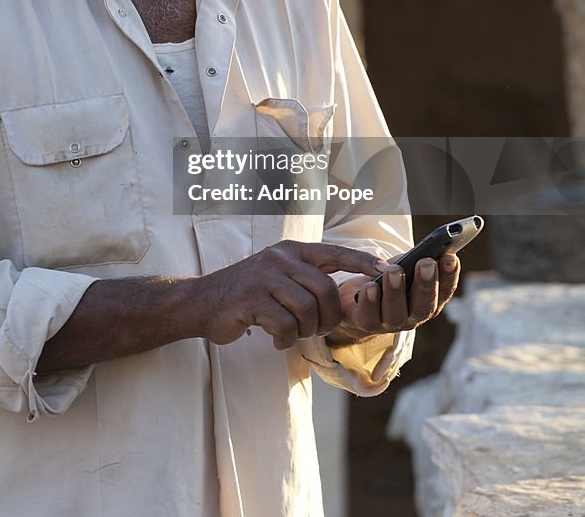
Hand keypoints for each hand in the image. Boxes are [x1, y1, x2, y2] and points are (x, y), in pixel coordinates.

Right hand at [194, 240, 388, 349]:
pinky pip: (285, 326)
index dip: (364, 263)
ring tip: (293, 333)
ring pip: (307, 309)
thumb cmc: (248, 293)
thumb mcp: (278, 274)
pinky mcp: (251, 300)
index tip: (390, 271)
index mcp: (291, 251)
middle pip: (326, 288)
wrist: (202, 302)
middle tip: (318, 329)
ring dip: (306, 330)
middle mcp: (280, 258)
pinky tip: (274, 339)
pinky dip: (285, 339)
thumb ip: (307, 278)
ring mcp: (264, 277)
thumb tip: (344, 295)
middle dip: (329, 316)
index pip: (336, 252)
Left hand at [324, 253, 460, 346]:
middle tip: (426, 263)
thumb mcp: (400, 264)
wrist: (357, 296)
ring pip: (396, 312)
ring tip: (394, 270)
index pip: (444, 291)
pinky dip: (370, 301)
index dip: (450, 276)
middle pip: (424, 306)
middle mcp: (413, 316)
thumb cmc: (385, 277)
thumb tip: (414, 257)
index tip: (451, 257)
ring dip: (396, 291)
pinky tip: (370, 286)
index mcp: (428, 300)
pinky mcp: (366, 323)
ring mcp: (390, 323)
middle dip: (426, 283)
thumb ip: (409, 260)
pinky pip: (369, 316)